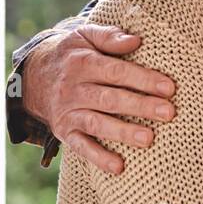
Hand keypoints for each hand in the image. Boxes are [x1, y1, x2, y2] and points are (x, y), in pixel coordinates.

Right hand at [22, 25, 176, 174]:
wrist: (34, 77)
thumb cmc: (73, 54)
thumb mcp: (85, 36)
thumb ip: (109, 36)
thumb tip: (136, 40)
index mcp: (82, 63)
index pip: (115, 72)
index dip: (142, 79)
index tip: (168, 87)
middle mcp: (73, 89)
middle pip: (109, 99)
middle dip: (140, 106)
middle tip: (168, 113)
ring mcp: (68, 112)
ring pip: (97, 124)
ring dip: (122, 133)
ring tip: (148, 139)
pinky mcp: (64, 132)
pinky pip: (80, 147)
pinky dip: (98, 158)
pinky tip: (119, 167)